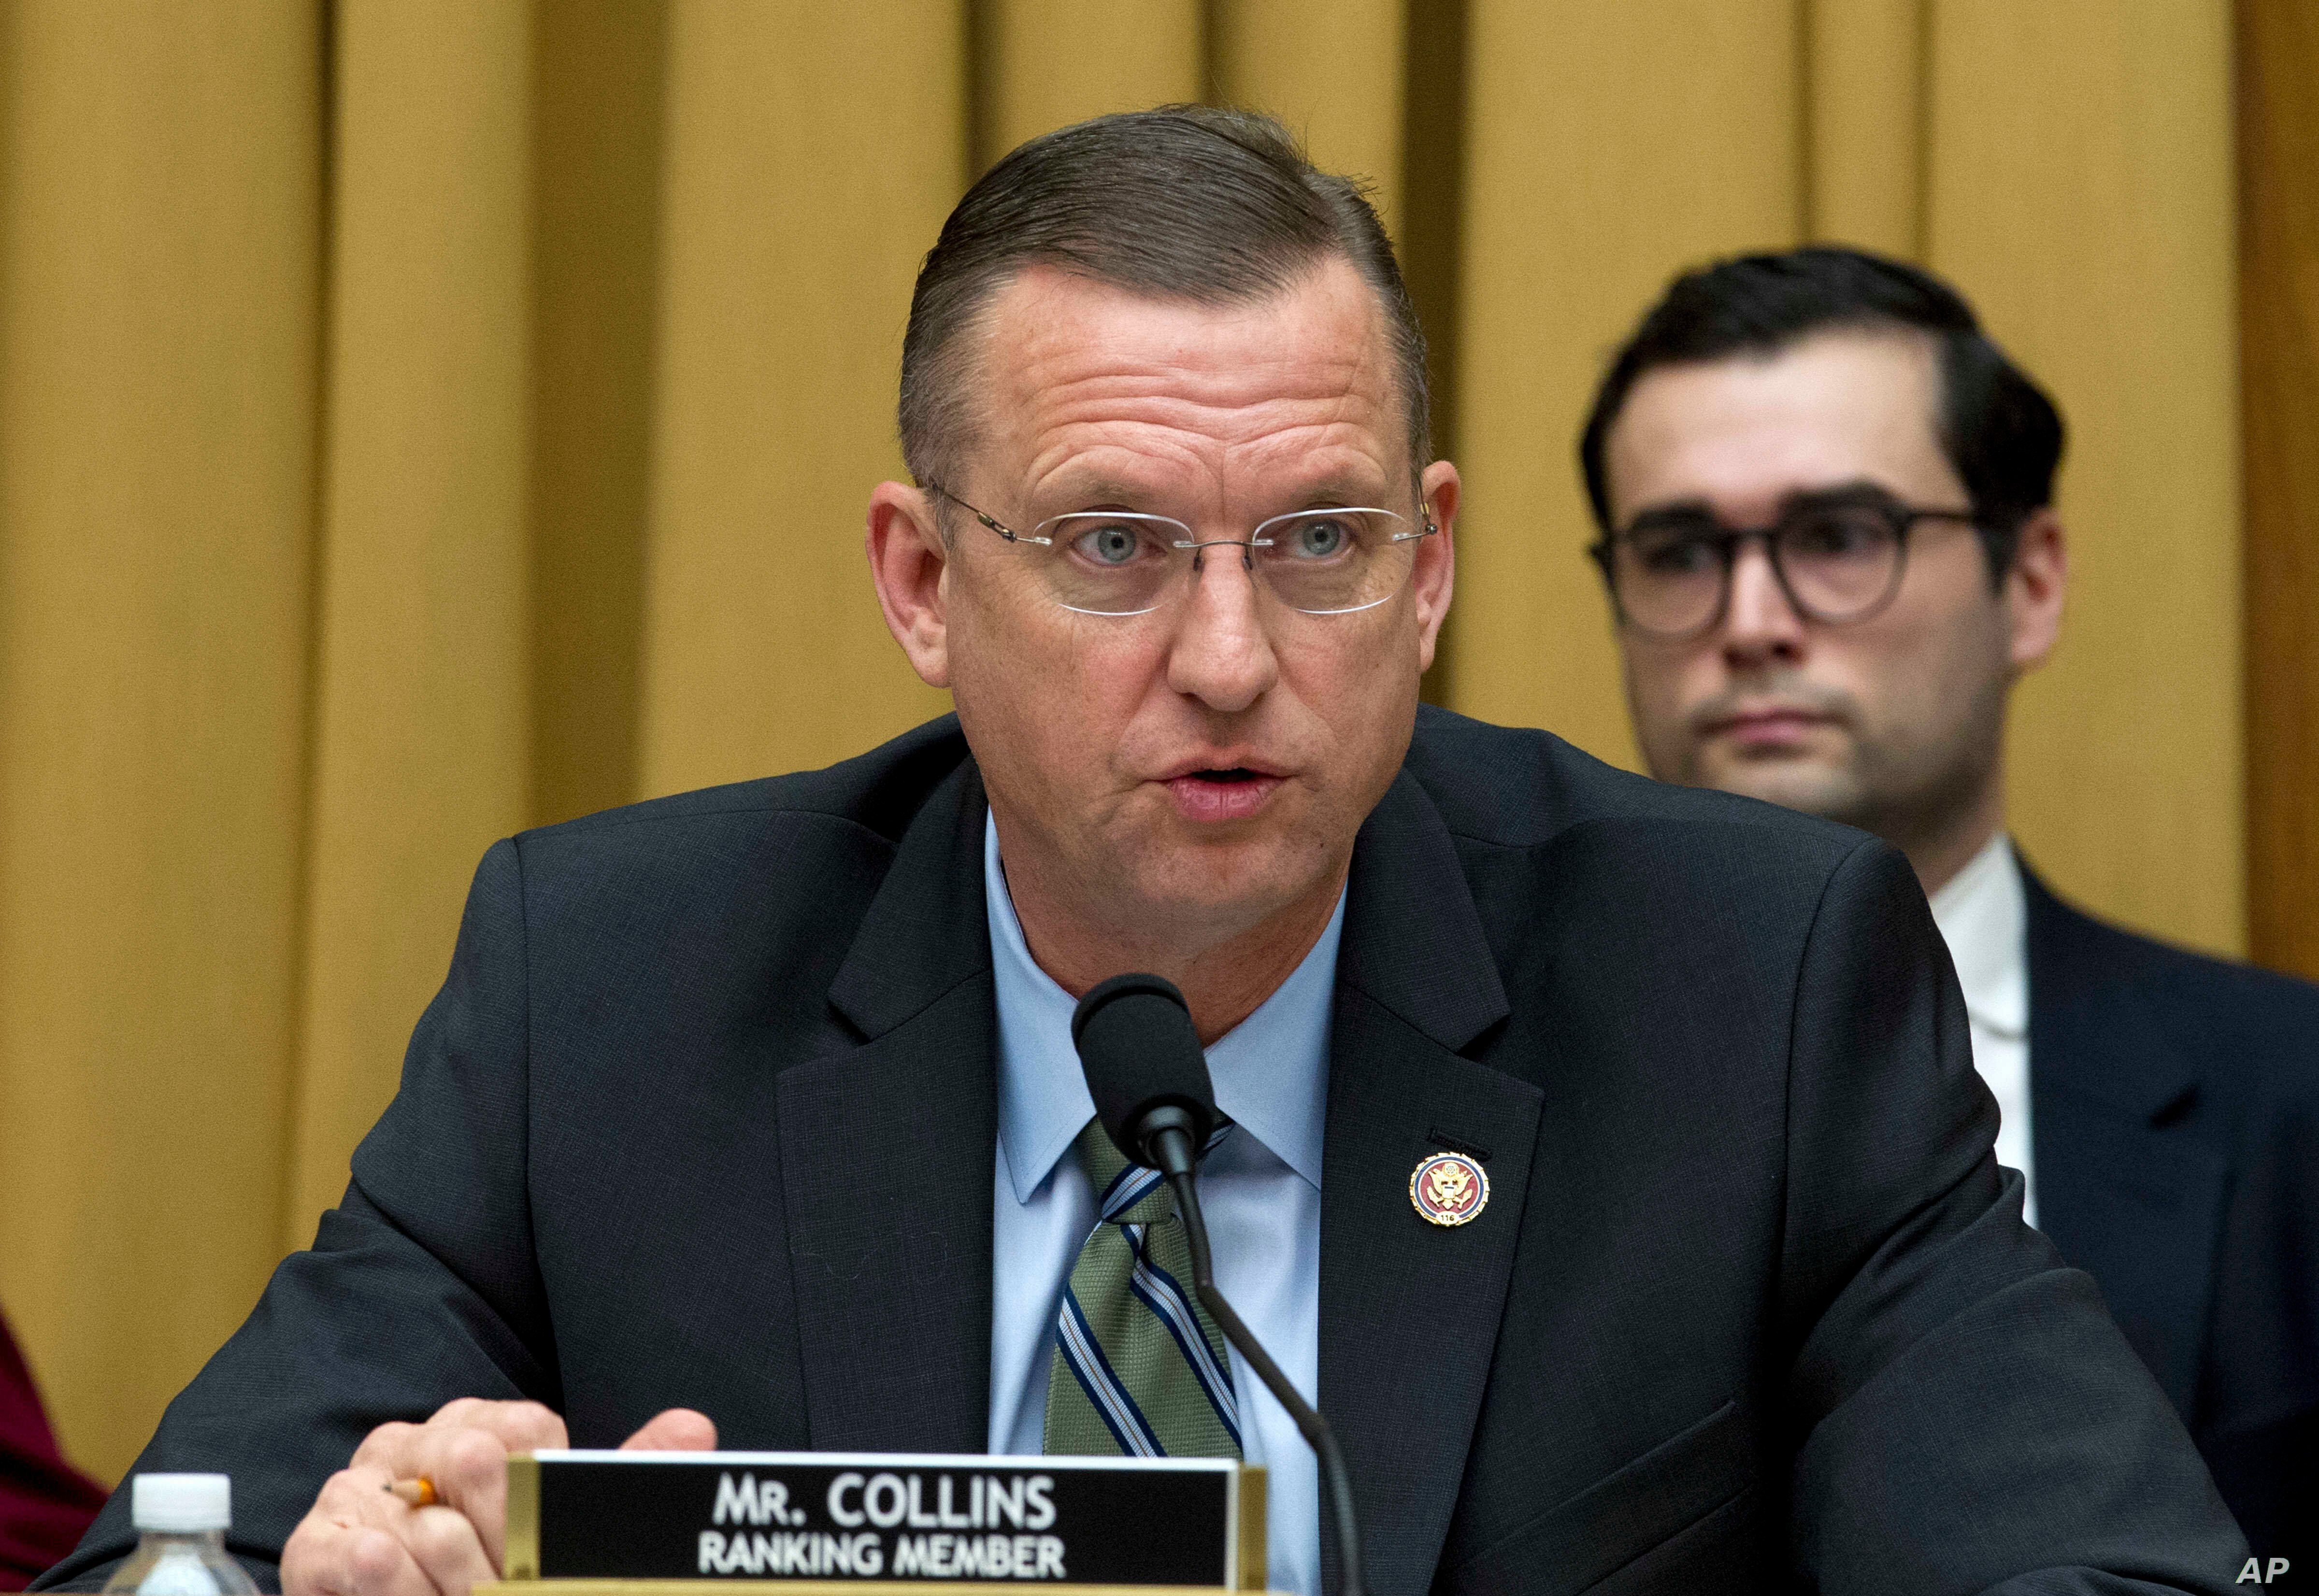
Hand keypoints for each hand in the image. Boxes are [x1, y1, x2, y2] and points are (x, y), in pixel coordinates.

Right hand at [281, 1400, 715, 1595]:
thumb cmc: (500, 1573)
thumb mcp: (568, 1532)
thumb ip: (625, 1477)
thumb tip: (694, 1427)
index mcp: (484, 1429)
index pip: (528, 1432)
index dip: (545, 1498)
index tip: (546, 1549)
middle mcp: (419, 1444)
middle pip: (475, 1465)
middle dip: (507, 1547)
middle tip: (511, 1584)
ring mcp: (361, 1490)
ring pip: (424, 1524)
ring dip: (457, 1582)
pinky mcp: (318, 1543)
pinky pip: (357, 1554)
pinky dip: (388, 1584)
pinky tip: (406, 1589)